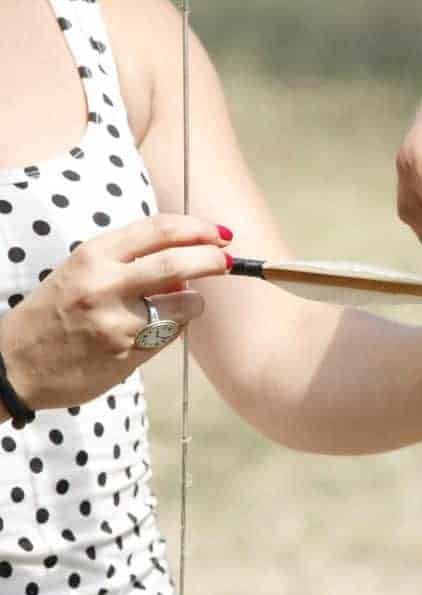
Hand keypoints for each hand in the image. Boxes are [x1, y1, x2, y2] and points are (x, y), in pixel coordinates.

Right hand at [0, 215, 232, 411]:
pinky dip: (176, 327)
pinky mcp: (127, 354)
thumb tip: (184, 266)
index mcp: (93, 256)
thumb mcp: (81, 273)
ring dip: (194, 301)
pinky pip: (172, 334)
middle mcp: (106, 285)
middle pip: (179, 264)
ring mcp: (118, 322)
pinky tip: (155, 329)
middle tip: (227, 261)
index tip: (219, 233)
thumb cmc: (53, 313)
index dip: (197, 228)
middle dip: (212, 259)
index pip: (159, 230)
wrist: (13, 365)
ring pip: (184, 303)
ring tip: (178, 304)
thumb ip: (129, 263)